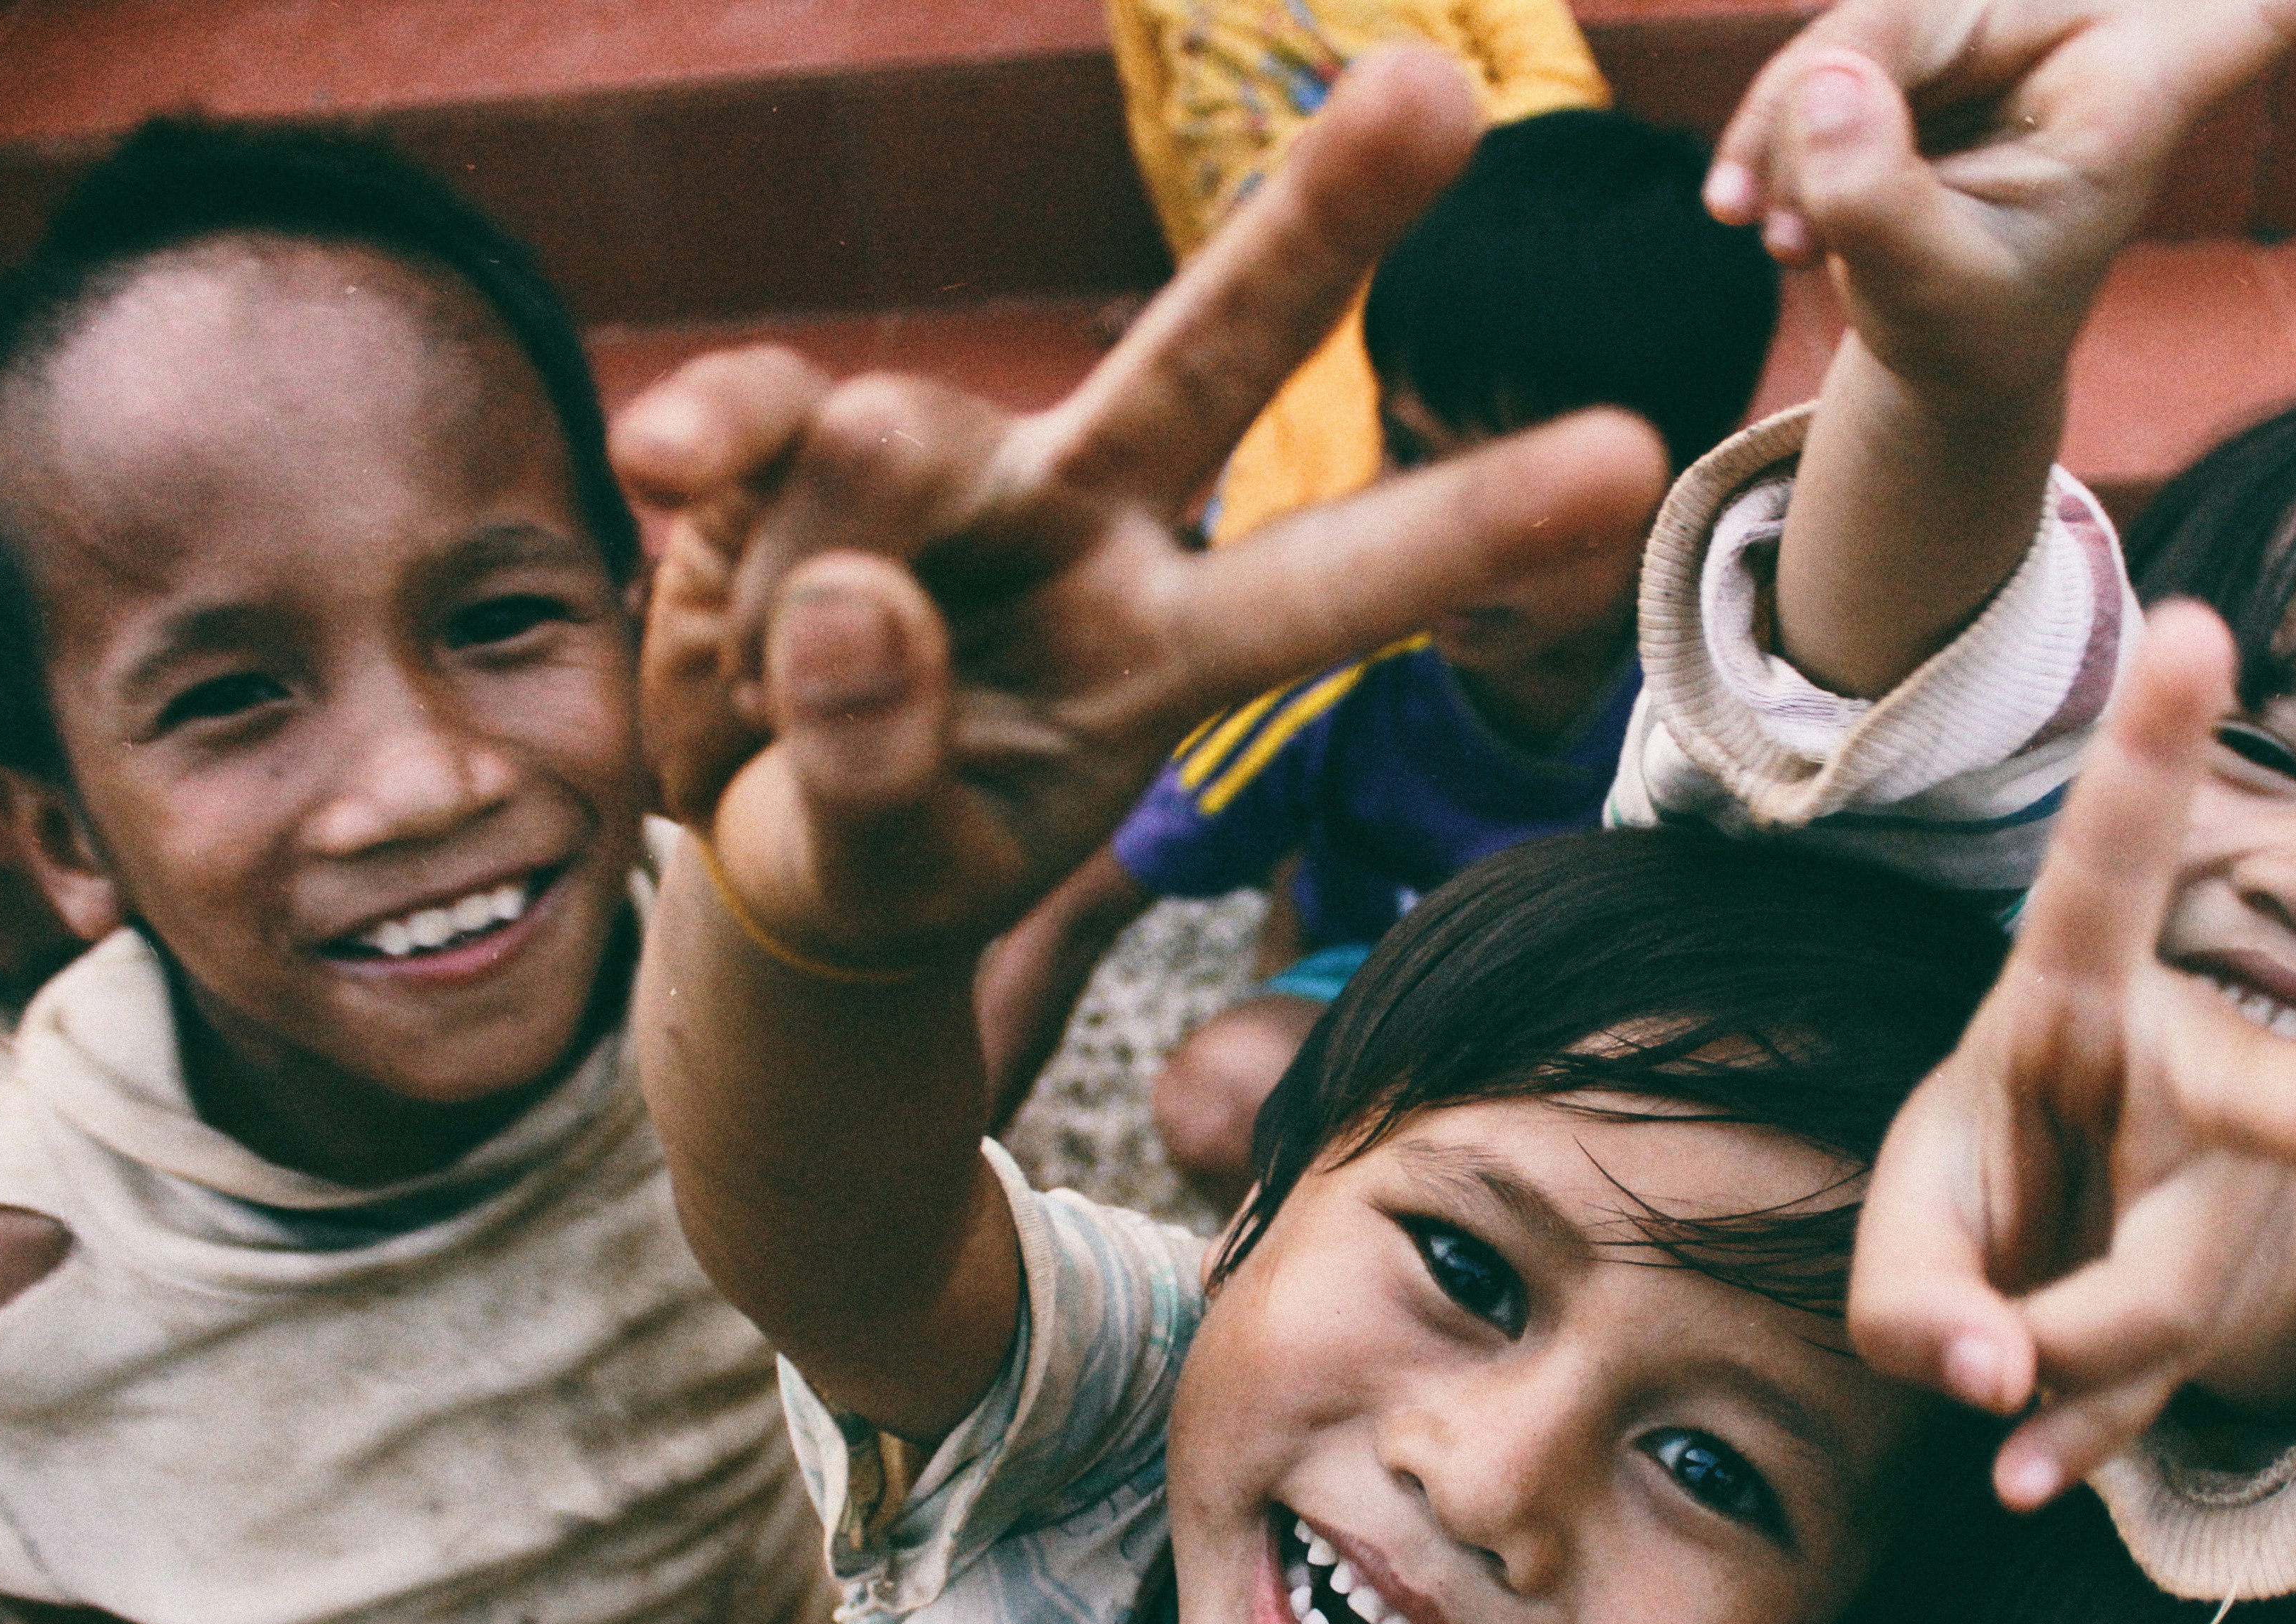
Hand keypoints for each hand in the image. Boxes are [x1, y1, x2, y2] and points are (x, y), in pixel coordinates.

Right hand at [612, 46, 1669, 975]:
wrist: (761, 838)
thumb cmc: (882, 850)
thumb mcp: (891, 862)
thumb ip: (880, 761)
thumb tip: (858, 592)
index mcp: (1171, 651)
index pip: (1335, 582)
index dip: (1471, 519)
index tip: (1629, 455)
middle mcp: (1091, 525)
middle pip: (1214, 354)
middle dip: (1318, 225)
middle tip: (1435, 89)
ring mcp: (959, 472)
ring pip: (904, 436)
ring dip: (820, 541)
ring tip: (774, 656)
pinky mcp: (807, 444)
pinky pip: (764, 416)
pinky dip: (714, 440)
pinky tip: (666, 471)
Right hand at [1702, 0, 2295, 406]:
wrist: (1943, 348)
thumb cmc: (1979, 331)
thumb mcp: (1937, 299)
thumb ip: (1885, 204)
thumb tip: (1826, 81)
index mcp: (2140, 84)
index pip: (2247, 1)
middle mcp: (2077, 26)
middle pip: (1930, 6)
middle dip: (1833, 98)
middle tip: (1783, 232)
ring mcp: (1987, 26)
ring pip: (1858, 23)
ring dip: (1789, 132)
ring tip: (1782, 241)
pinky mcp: (1917, 36)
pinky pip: (1824, 52)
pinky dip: (1776, 133)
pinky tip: (1755, 213)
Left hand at [1849, 603, 2295, 1509]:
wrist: (2071, 1273)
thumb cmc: (1989, 1188)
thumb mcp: (1907, 1222)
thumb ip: (1907, 1299)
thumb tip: (1994, 1387)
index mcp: (2076, 995)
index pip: (2109, 865)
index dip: (2153, 749)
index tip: (2195, 629)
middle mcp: (2187, 1070)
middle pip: (2259, 1098)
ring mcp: (2235, 1191)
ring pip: (2170, 1296)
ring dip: (2057, 1366)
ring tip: (1989, 1391)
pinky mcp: (2239, 1299)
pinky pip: (2159, 1391)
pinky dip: (2076, 1440)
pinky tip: (2028, 1475)